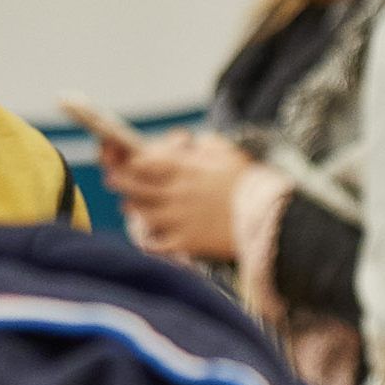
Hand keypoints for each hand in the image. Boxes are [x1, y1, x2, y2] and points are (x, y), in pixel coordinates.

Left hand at [112, 132, 256, 261]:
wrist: (271, 219)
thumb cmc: (255, 185)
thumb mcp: (233, 155)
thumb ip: (209, 145)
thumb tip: (197, 141)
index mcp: (186, 171)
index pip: (143, 163)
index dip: (127, 162)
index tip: (122, 161)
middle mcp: (176, 194)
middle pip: (133, 186)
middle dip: (119, 181)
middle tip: (113, 180)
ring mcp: (178, 219)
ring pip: (140, 213)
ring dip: (132, 208)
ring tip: (130, 206)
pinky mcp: (186, 243)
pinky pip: (156, 243)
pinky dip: (148, 240)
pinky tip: (146, 239)